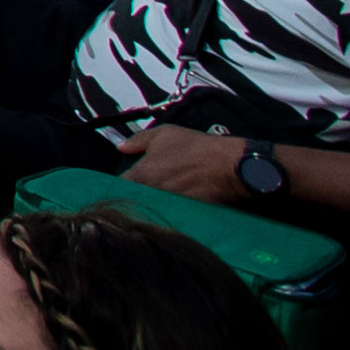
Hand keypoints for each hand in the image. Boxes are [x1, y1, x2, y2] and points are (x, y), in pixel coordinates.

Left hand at [123, 122, 251, 203]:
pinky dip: (170, 210)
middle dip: (137, 194)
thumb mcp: (164, 134)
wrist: (229, 166)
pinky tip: (176, 202)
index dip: (121, 183)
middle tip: (146, 187)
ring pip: (152, 207)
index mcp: (142, 175)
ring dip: (154, 202)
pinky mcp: (184, 216)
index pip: (120, 185)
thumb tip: (121, 147)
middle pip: (136, 198)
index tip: (127, 181)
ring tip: (165, 194)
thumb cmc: (196, 147)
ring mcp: (168, 206)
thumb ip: (138, 140)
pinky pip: (170, 214)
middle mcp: (152, 194)